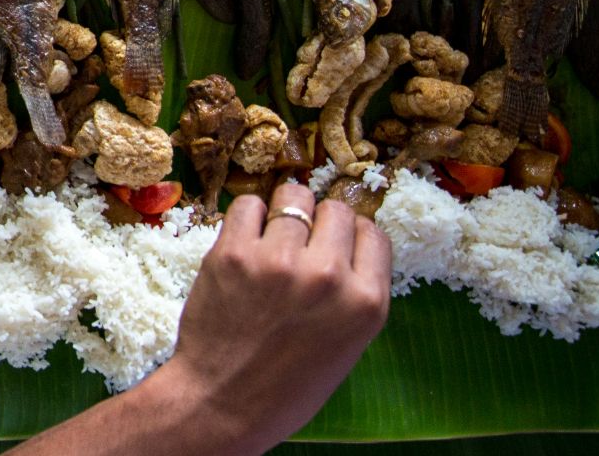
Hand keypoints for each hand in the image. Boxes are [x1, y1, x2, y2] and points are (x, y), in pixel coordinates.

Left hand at [160, 182, 391, 452]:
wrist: (223, 401)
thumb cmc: (286, 383)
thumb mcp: (346, 342)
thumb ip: (353, 292)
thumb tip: (345, 242)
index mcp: (366, 302)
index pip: (374, 233)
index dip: (353, 235)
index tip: (336, 244)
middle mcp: (328, 276)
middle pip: (337, 210)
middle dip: (321, 222)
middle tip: (302, 243)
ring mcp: (279, 261)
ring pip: (293, 197)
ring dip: (285, 212)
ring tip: (274, 237)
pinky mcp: (233, 253)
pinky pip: (247, 204)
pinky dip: (248, 216)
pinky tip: (245, 240)